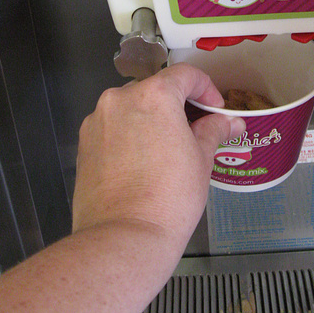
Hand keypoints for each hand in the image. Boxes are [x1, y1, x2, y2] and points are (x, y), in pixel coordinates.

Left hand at [72, 63, 244, 248]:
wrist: (124, 237)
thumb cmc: (166, 199)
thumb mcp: (201, 159)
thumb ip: (214, 130)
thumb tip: (229, 122)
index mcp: (154, 95)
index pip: (186, 75)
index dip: (206, 89)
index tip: (214, 109)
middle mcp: (121, 99)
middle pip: (156, 89)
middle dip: (178, 105)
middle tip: (196, 129)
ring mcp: (98, 120)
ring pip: (132, 107)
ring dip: (152, 118)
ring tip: (169, 147)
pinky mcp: (84, 142)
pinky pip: (113, 126)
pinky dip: (130, 133)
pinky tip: (144, 160)